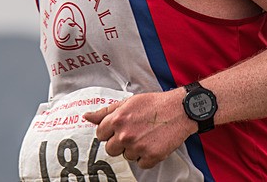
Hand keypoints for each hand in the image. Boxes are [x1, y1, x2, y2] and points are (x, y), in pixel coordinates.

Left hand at [82, 89, 196, 168]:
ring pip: (126, 156)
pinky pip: (141, 164)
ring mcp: (138, 147)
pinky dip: (146, 157)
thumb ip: (105, 112)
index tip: (117, 129)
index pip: (100, 134)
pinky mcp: (151, 156)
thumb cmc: (154, 104)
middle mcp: (125, 134)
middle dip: (118, 143)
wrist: (179, 110)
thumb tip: (87, 117)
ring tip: (145, 135)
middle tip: (132, 133)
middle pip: (110, 149)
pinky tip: (152, 143)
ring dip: (133, 149)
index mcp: (117, 119)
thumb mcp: (127, 102)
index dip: (109, 132)